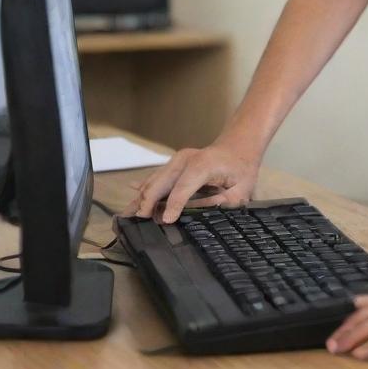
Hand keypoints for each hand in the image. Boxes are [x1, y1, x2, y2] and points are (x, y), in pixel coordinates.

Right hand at [124, 143, 260, 223]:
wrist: (237, 146)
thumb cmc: (241, 169)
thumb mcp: (240, 191)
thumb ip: (219, 202)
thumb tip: (197, 213)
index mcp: (204, 164)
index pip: (184, 187)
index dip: (174, 205)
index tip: (165, 221)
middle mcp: (186, 159)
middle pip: (161, 182)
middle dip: (148, 202)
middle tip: (137, 222)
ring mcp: (177, 160)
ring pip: (154, 180)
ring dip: (141, 199)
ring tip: (126, 217)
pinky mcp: (173, 164)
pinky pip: (155, 178)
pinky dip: (144, 191)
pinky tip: (131, 201)